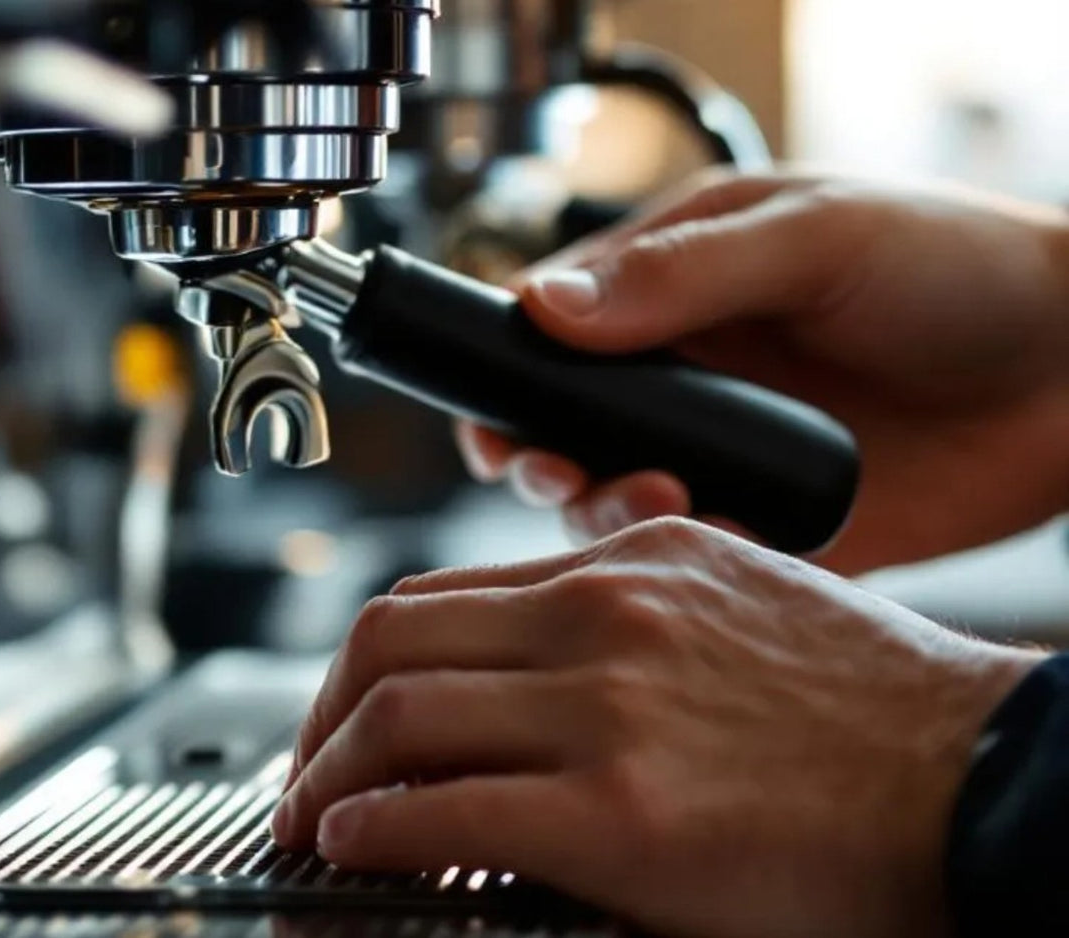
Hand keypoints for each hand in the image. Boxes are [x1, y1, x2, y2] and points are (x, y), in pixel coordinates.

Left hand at [271, 519, 1043, 937]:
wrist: (980, 783)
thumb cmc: (876, 714)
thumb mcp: (744, 606)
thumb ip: (636, 617)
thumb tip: (542, 658)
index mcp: (630, 565)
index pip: (445, 593)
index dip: (371, 658)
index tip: (352, 707)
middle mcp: (604, 618)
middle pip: (392, 638)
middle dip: (326, 709)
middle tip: (311, 766)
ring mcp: (607, 709)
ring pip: (399, 714)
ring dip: (329, 770)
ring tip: (317, 815)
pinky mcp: (619, 812)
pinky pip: (442, 810)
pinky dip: (374, 828)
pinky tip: (356, 845)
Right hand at [460, 170, 1068, 573]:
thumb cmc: (957, 268)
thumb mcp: (813, 237)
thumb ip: (681, 272)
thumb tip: (546, 307)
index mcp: (672, 290)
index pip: (547, 329)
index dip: (503, 375)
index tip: (494, 417)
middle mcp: (684, 379)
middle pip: (559, 429)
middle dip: (538, 457)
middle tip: (554, 470)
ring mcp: (722, 456)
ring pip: (610, 500)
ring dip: (603, 509)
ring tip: (660, 493)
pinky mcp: (769, 528)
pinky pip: (694, 556)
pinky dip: (681, 557)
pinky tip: (718, 533)